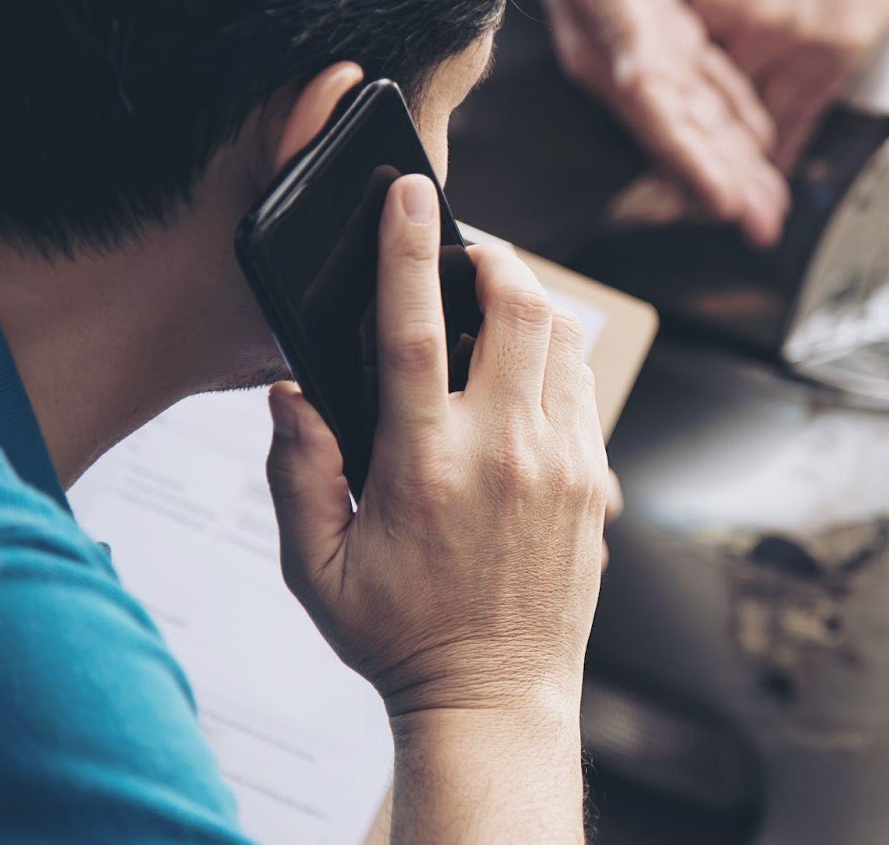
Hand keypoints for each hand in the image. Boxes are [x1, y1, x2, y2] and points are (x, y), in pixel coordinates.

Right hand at [265, 175, 609, 717]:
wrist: (497, 697)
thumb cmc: (400, 635)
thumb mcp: (314, 568)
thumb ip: (296, 472)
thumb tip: (292, 393)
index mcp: (426, 465)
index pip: (417, 329)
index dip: (409, 249)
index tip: (409, 191)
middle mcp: (506, 453)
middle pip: (520, 309)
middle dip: (495, 258)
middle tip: (467, 252)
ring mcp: (564, 466)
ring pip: (564, 340)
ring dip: (530, 306)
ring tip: (492, 308)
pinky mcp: (597, 484)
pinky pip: (583, 390)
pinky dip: (554, 361)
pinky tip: (521, 376)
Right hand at [538, 0, 787, 246]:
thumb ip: (616, 19)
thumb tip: (637, 75)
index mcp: (611, 62)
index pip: (663, 127)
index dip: (696, 168)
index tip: (729, 208)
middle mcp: (628, 70)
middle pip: (687, 139)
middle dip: (726, 183)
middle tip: (766, 228)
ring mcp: (646, 53)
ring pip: (701, 120)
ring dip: (735, 161)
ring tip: (770, 201)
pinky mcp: (662, 30)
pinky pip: (704, 84)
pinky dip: (733, 112)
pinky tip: (758, 137)